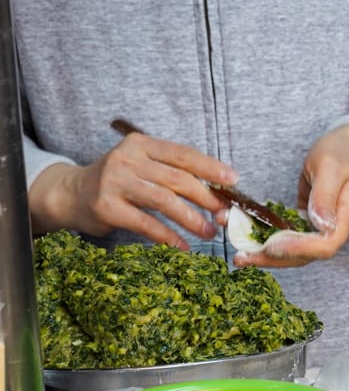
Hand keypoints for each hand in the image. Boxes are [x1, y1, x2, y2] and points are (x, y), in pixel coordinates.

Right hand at [29, 132, 237, 249]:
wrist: (72, 193)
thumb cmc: (119, 182)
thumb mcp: (142, 166)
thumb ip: (172, 173)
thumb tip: (217, 193)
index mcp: (141, 144)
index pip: (183, 154)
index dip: (210, 168)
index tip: (233, 180)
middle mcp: (127, 159)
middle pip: (177, 178)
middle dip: (206, 198)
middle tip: (223, 214)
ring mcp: (115, 182)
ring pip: (164, 201)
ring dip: (191, 219)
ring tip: (208, 233)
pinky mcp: (107, 207)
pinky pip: (146, 224)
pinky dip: (168, 236)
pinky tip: (182, 246)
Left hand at [233, 124, 348, 267]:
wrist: (345, 153)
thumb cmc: (340, 155)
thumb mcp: (330, 167)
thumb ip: (324, 195)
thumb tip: (322, 224)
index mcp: (346, 219)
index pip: (325, 245)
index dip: (298, 248)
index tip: (271, 245)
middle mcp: (335, 231)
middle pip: (307, 256)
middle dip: (274, 258)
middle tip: (243, 257)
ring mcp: (321, 232)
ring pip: (295, 254)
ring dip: (267, 256)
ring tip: (240, 256)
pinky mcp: (308, 228)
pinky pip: (289, 241)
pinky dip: (268, 244)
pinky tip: (248, 243)